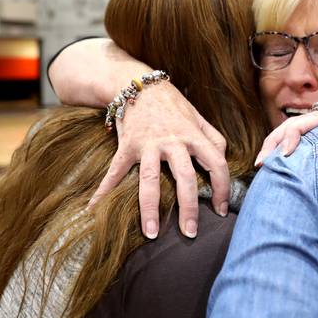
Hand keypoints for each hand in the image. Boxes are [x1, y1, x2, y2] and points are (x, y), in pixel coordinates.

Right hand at [88, 82, 229, 238]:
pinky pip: (114, 172)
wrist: (140, 84)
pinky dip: (103, 192)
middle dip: (189, 208)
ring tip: (151, 234)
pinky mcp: (127, 146)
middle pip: (185, 177)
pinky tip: (94, 210)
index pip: (217, 164)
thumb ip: (214, 139)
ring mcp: (148, 144)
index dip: (222, 189)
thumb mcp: (199, 119)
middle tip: (190, 233)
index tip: (221, 211)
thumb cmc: (173, 106)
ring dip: (151, 209)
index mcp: (195, 136)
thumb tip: (223, 162)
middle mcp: (173, 141)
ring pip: (151, 180)